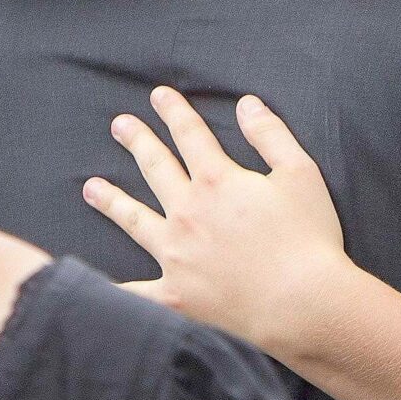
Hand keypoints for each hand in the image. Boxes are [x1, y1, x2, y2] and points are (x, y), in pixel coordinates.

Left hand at [83, 89, 348, 359]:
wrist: (302, 304)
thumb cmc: (309, 239)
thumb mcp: (301, 175)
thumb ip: (271, 136)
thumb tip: (247, 104)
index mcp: (217, 182)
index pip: (190, 136)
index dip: (174, 112)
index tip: (159, 95)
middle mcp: (187, 213)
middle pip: (156, 168)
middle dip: (138, 142)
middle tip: (120, 125)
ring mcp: (175, 255)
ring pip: (134, 220)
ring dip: (112, 201)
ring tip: (92, 188)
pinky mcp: (175, 295)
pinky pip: (136, 292)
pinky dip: (114, 288)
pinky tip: (95, 283)